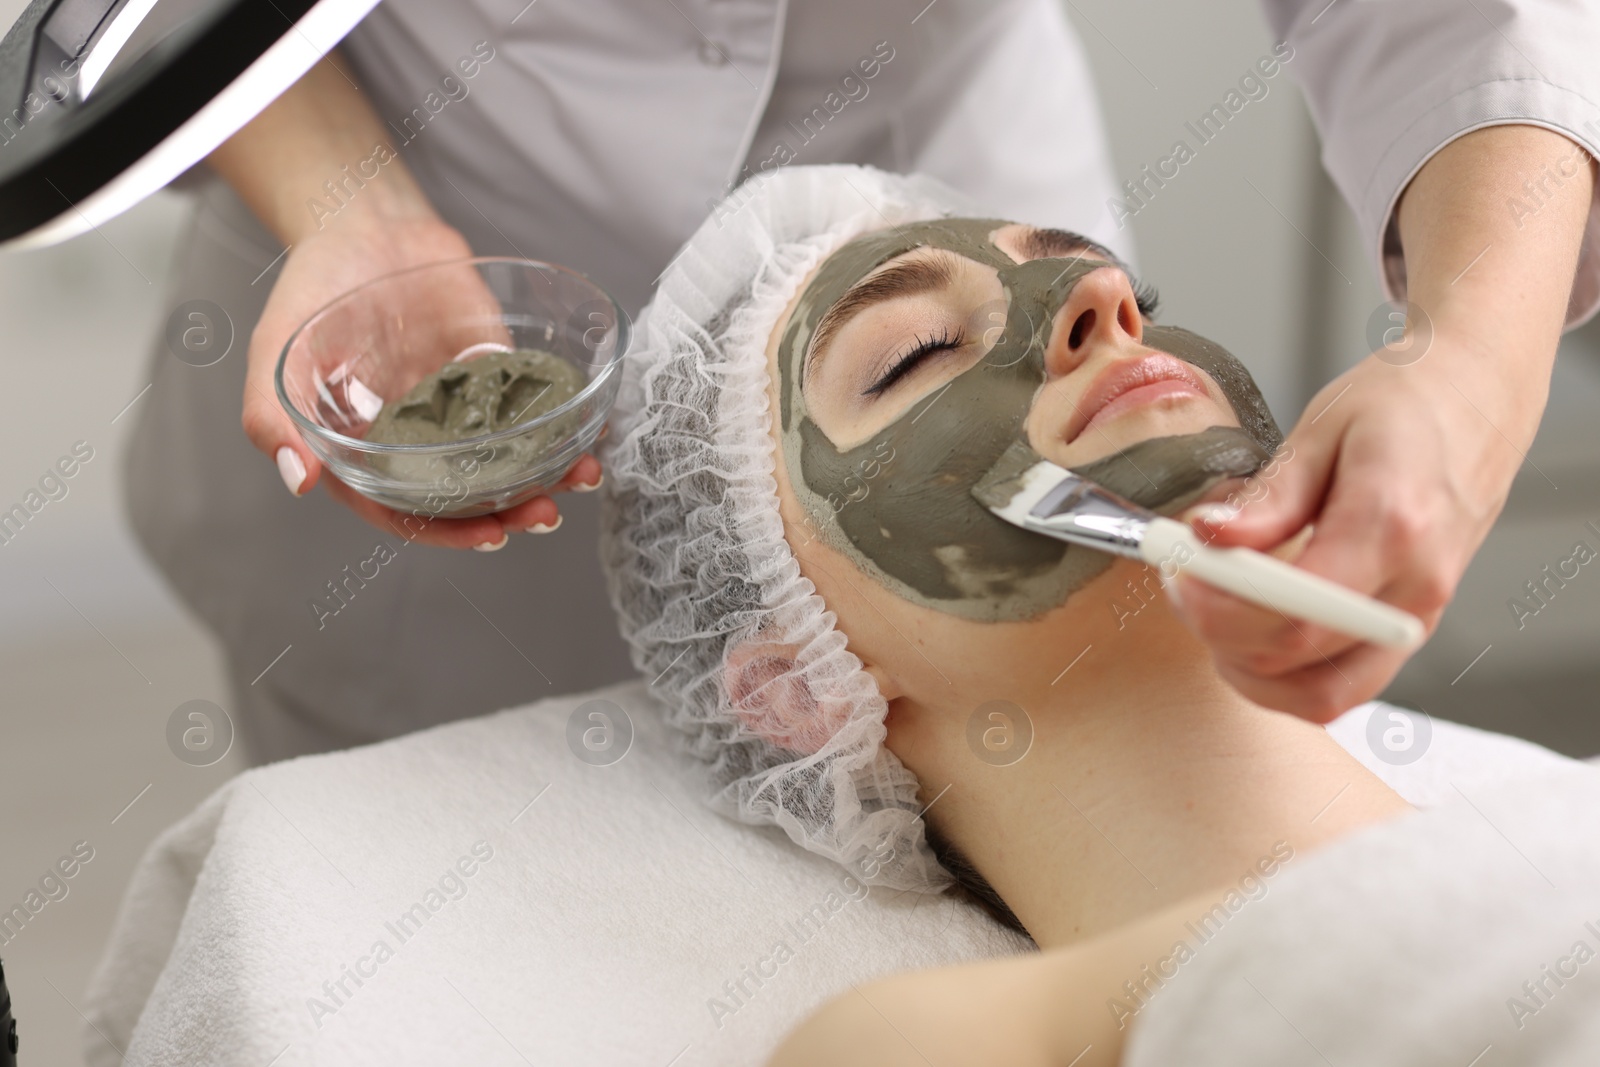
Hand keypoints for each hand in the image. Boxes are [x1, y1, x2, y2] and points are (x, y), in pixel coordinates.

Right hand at [242, 215, 602, 549]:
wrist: (365, 227)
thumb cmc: (314, 292)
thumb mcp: (279, 353)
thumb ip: (274, 418)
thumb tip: (300, 481)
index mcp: (368, 452)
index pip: (410, 512)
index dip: (450, 532)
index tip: (490, 535)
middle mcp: (419, 441)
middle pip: (470, 495)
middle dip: (512, 511)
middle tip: (545, 512)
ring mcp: (462, 408)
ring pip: (509, 459)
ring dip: (547, 476)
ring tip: (581, 476)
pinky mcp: (496, 372)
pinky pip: (533, 408)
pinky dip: (563, 424)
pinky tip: (593, 430)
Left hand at [1172, 345, 1515, 719]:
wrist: (1482, 396)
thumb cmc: (1408, 401)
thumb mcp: (1325, 426)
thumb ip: (1270, 496)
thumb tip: (1210, 536)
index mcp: (1394, 526)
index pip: (1294, 613)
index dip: (1220, 608)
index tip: (1180, 571)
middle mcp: (1415, 587)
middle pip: (1297, 658)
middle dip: (1219, 629)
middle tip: (1185, 578)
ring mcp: (1419, 617)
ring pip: (1320, 696)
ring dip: (1247, 665)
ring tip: (1214, 605)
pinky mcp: (1410, 630)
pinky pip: (1343, 686)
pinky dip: (1284, 676)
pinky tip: (1250, 630)